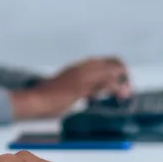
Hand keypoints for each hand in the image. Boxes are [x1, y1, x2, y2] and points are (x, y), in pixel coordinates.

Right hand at [10, 56, 130, 119]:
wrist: (36, 100)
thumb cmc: (47, 97)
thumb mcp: (67, 87)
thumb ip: (81, 88)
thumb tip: (92, 93)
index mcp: (79, 66)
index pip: (106, 61)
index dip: (116, 70)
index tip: (121, 83)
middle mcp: (82, 68)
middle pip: (113, 62)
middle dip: (124, 75)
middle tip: (126, 90)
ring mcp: (82, 77)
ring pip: (112, 72)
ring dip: (123, 83)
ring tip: (125, 95)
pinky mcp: (82, 88)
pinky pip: (106, 85)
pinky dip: (116, 90)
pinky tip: (118, 97)